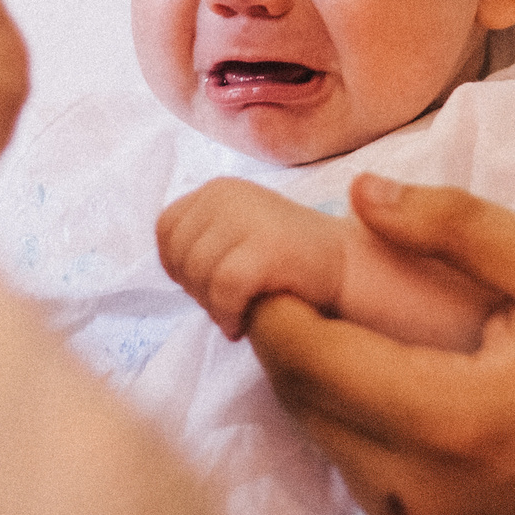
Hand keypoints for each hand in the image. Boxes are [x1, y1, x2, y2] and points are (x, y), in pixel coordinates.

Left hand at [159, 177, 347, 338]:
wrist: (348, 267)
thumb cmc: (288, 264)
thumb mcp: (235, 237)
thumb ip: (201, 244)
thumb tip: (172, 271)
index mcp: (217, 190)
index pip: (166, 229)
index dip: (179, 266)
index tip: (209, 286)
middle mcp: (228, 194)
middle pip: (178, 254)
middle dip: (196, 290)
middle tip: (227, 306)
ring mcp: (247, 217)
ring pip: (198, 273)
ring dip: (212, 306)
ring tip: (237, 314)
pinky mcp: (268, 246)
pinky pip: (224, 289)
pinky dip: (227, 314)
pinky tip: (242, 324)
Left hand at [246, 174, 514, 514]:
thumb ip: (457, 226)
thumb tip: (359, 196)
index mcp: (450, 419)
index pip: (303, 356)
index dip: (269, 301)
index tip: (272, 258)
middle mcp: (423, 496)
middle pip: (300, 405)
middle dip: (288, 339)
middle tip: (308, 282)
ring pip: (327, 451)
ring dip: (323, 389)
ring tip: (358, 329)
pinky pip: (368, 490)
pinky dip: (363, 437)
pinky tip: (405, 392)